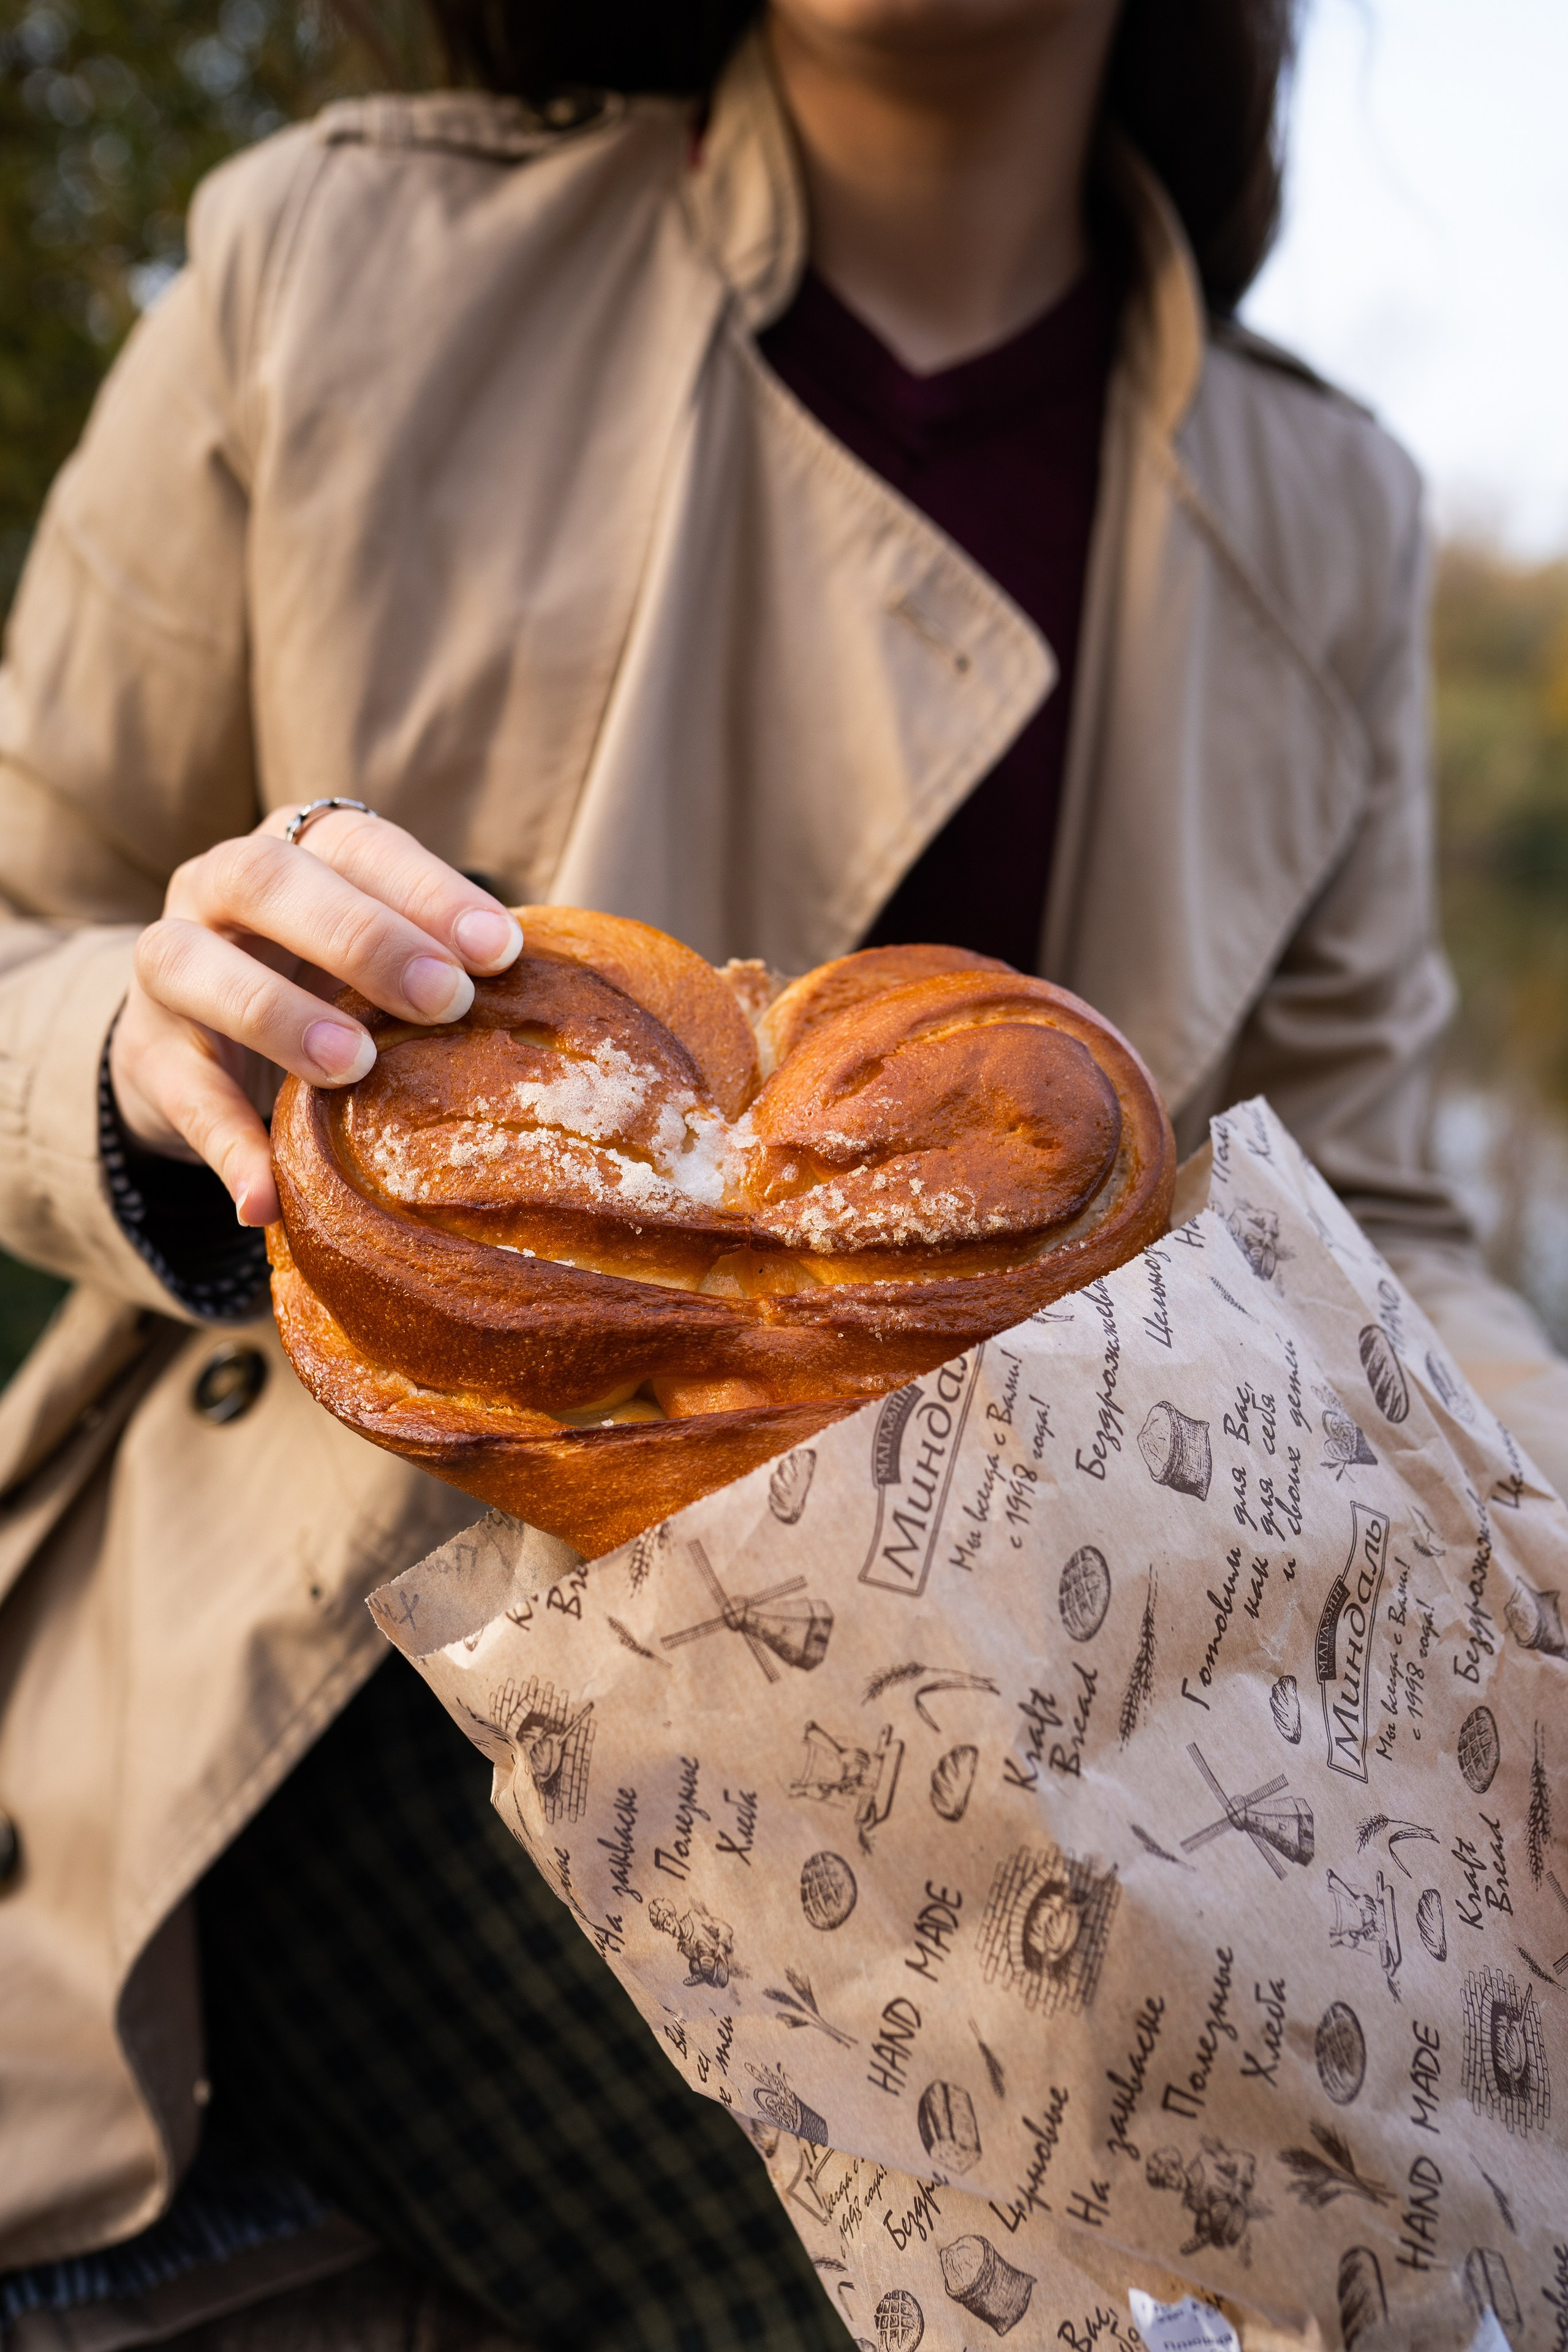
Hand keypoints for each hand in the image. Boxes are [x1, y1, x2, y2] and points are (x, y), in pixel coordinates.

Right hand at [109, 805, 522, 1226]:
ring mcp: (168, 962)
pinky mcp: (146, 1051)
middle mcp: (220, 884)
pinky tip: (267, 1194)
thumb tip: (557, 1006)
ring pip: (196, 965)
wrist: (207, 1038)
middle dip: (362, 937)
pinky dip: (225, 1146)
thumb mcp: (381, 960)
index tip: (500, 948)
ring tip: (354, 1067)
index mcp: (298, 849)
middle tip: (444, 998)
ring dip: (280, 1015)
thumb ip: (443, 964)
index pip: (359, 844)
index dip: (427, 889)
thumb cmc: (333, 983)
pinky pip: (179, 1094)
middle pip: (270, 882)